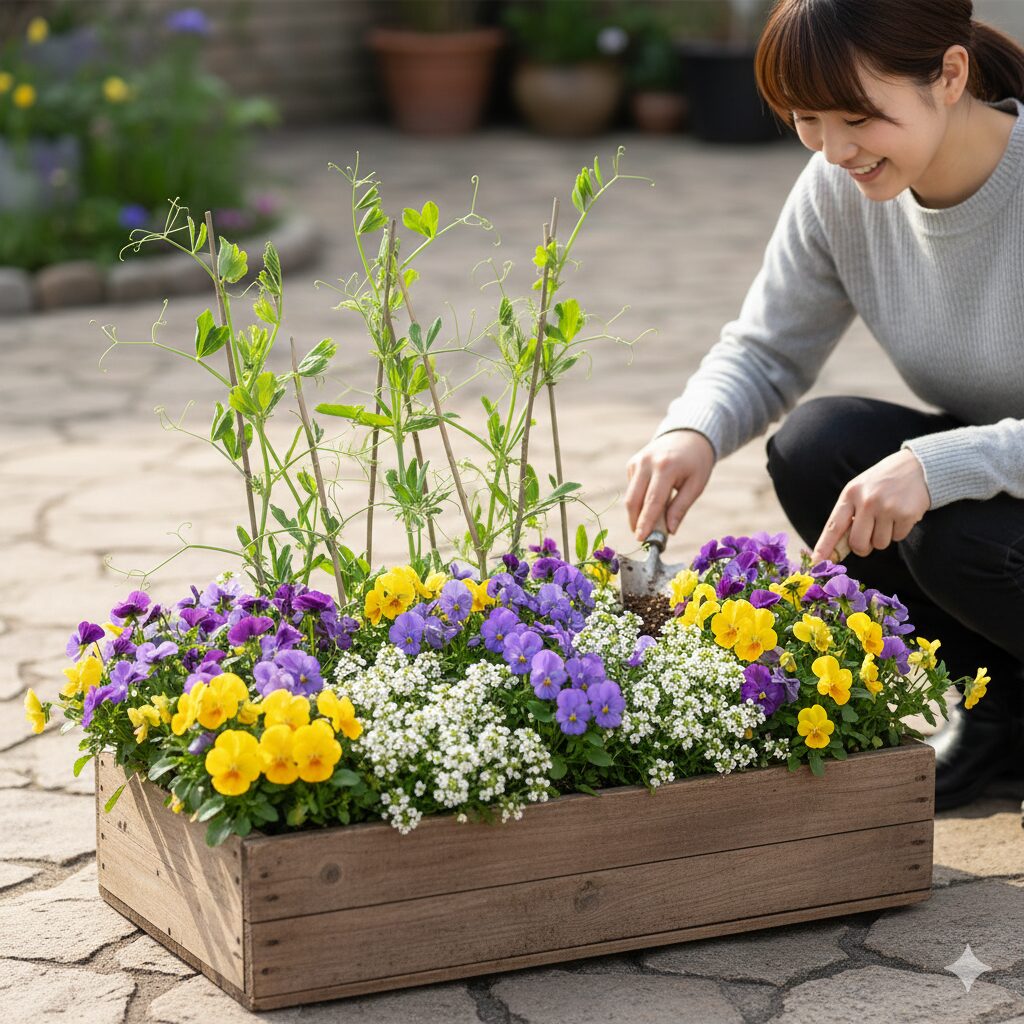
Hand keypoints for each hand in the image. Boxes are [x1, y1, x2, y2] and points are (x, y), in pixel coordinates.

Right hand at [625, 430, 714, 541]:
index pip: (652, 501)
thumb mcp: (696, 485)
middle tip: (644, 538)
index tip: (641, 539)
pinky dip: (640, 500)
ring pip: (630, 496)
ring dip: (637, 513)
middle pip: (634, 500)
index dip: (645, 522)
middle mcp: (647, 463)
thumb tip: (669, 531)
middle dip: (636, 522)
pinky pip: (633, 488)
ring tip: (650, 523)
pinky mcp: (632, 463)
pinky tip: (653, 497)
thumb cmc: (696, 463)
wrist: (687, 436)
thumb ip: (680, 508)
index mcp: (666, 467)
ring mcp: (637, 462)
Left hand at [811, 449, 929, 562]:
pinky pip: (898, 538)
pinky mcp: (907, 514)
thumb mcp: (860, 490)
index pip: (834, 525)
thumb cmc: (882, 483)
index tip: (817, 561)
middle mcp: (867, 501)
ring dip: (883, 537)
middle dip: (862, 548)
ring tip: (888, 518)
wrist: (916, 466)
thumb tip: (838, 548)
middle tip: (867, 540)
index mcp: (850, 494)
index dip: (825, 546)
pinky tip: (901, 515)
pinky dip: (899, 531)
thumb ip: (849, 514)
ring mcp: (888, 508)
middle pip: (858, 543)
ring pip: (879, 544)